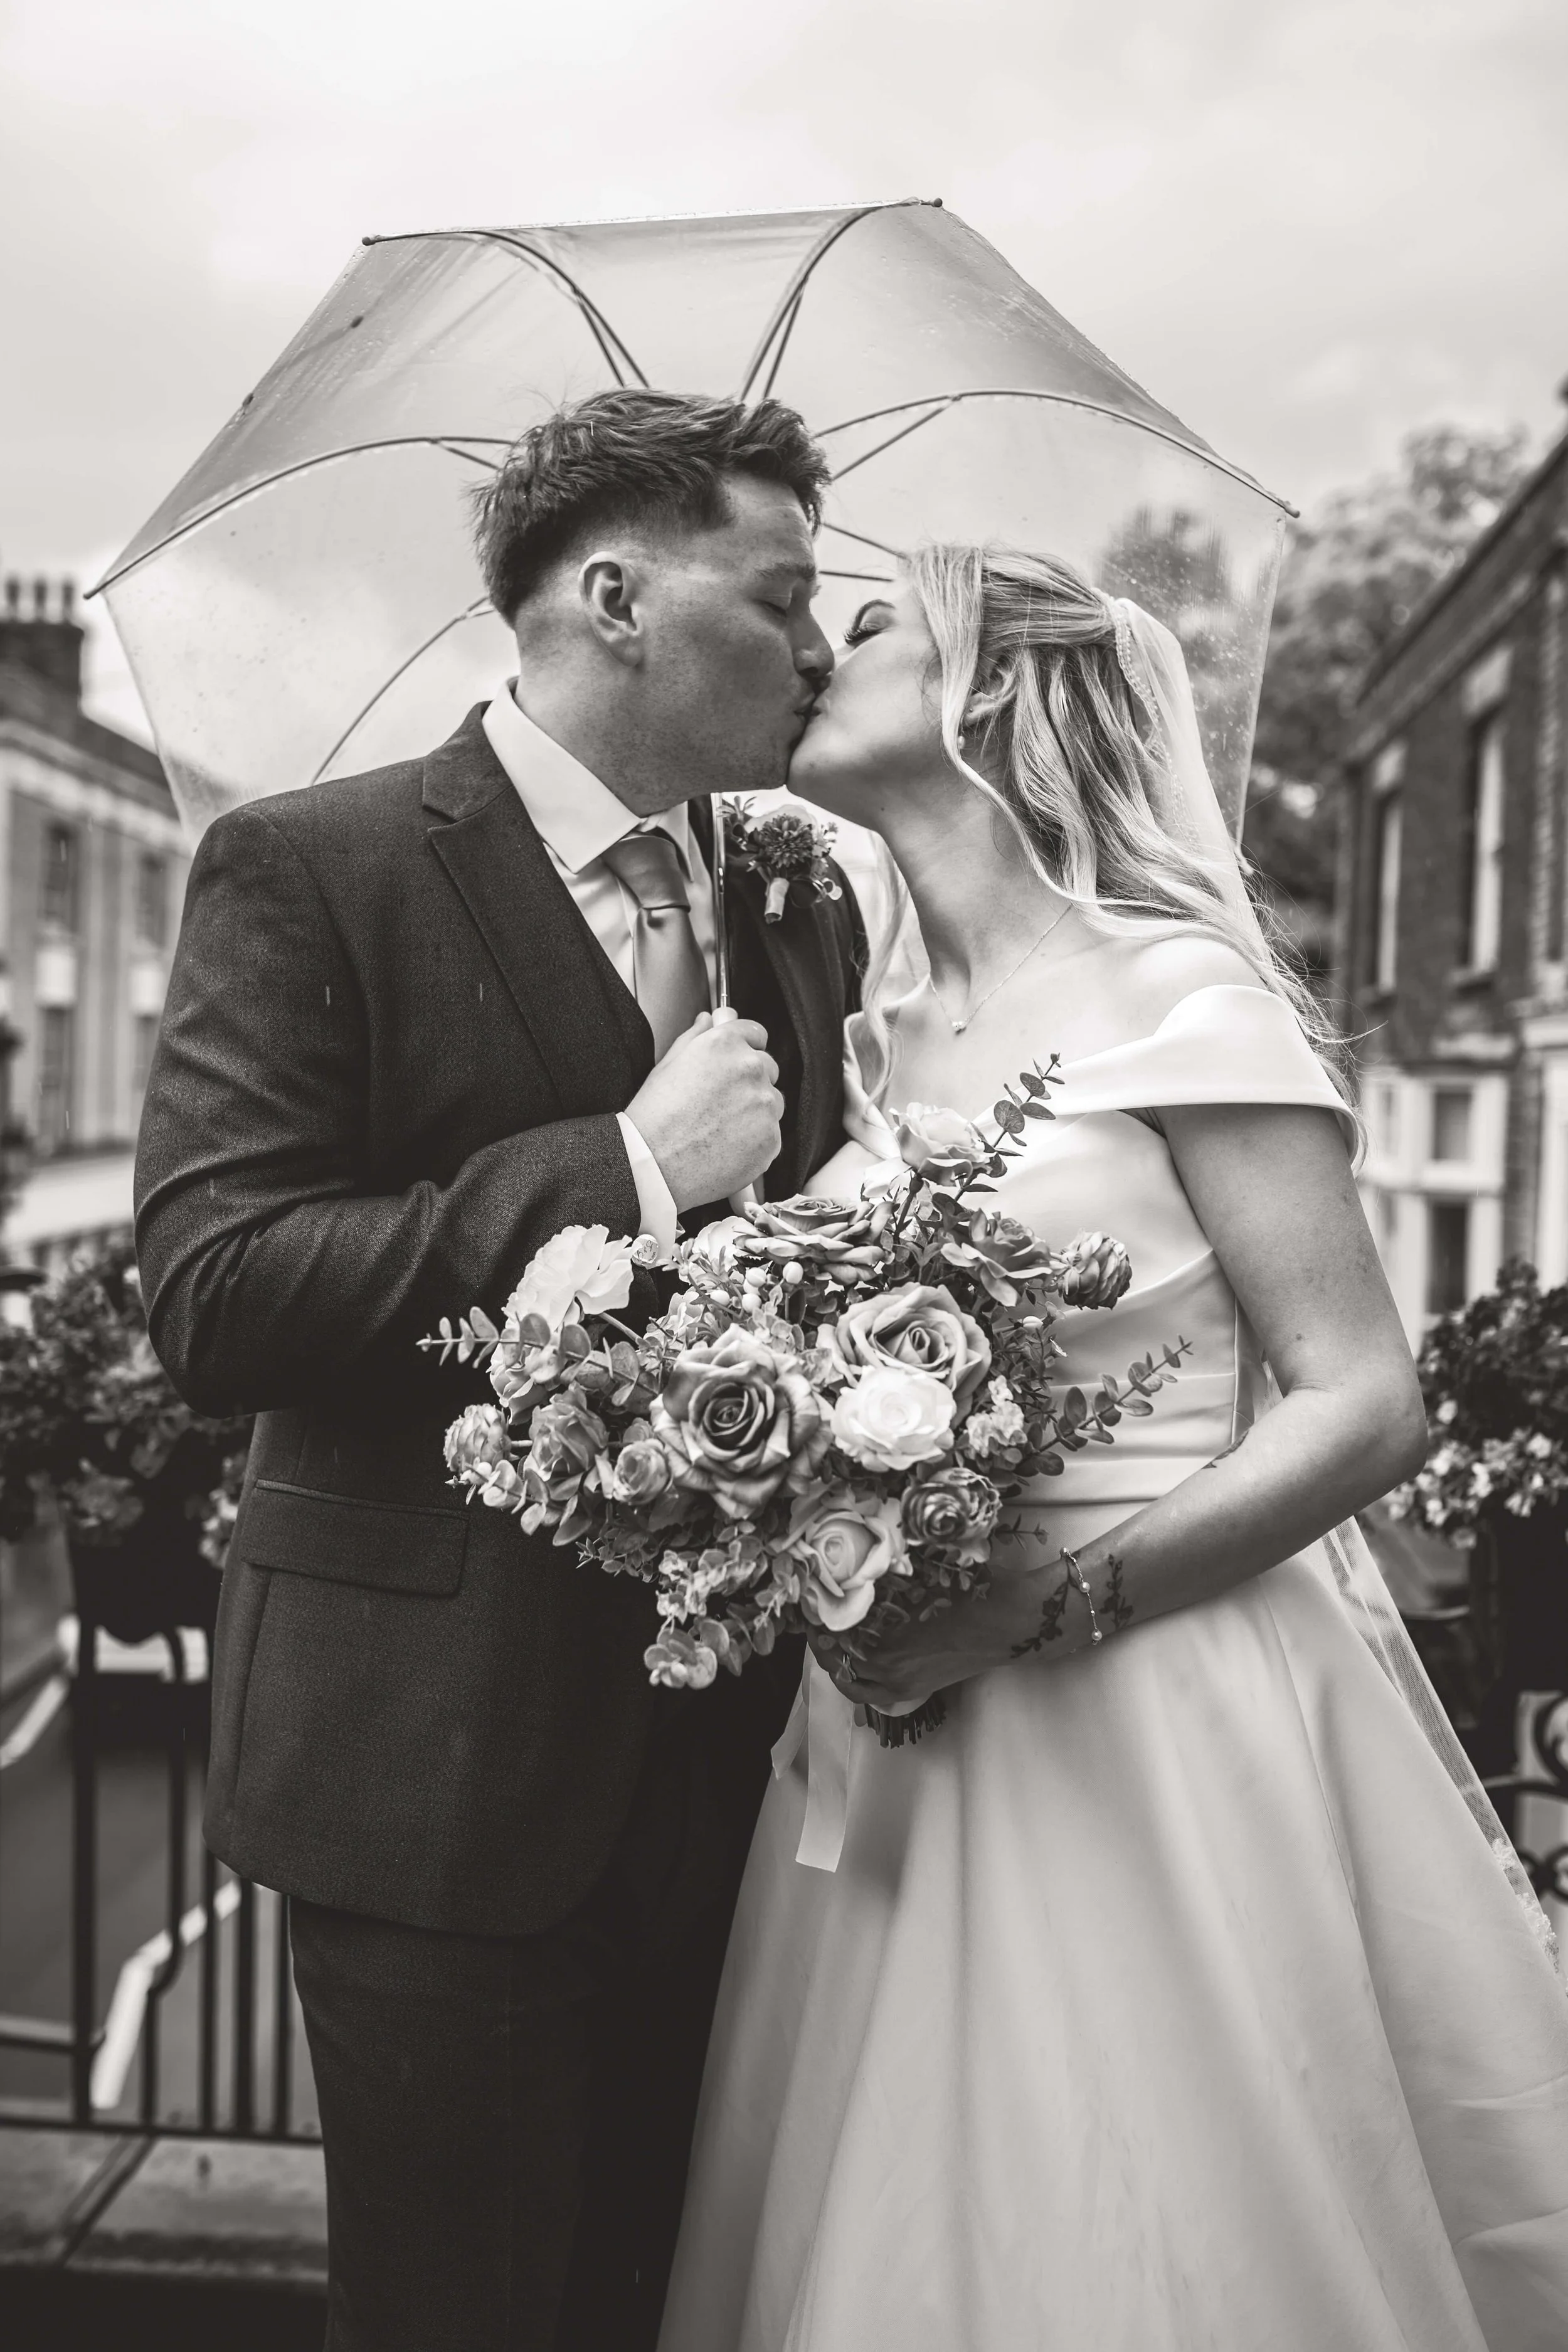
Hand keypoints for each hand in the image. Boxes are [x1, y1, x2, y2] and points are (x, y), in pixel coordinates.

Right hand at [625, 1011, 782, 1210]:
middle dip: (749, 1081)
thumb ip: (695, 1036)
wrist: (653, 1164)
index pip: (756, 1033)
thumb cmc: (654, 1117)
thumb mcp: (667, 1065)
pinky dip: (755, 1140)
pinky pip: (771, 1134)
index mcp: (725, 1045)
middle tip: (719, 1102)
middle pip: (767, 1068)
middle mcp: (750, 1069)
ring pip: (772, 1103)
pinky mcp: (771, 1138)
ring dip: (755, 1111)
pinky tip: (726, 1146)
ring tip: (720, 1128)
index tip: (736, 1061)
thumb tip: (709, 1020)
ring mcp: (765, 1105)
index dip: (745, 1047)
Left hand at [808, 1568, 1045, 1712]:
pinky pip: (869, 1693)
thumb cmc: (974, 1589)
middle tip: (815, 1613)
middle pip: (833, 1652)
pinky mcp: (915, 1690)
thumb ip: (890, 1569)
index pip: (831, 1626)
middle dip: (821, 1633)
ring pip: (848, 1676)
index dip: (815, 1610)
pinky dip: (853, 1680)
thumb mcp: (926, 1569)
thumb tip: (858, 1558)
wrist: (1012, 1622)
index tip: (808, 1594)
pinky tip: (848, 1666)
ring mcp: (900, 1681)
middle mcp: (886, 1662)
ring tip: (827, 1638)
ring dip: (833, 1657)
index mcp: (884, 1631)